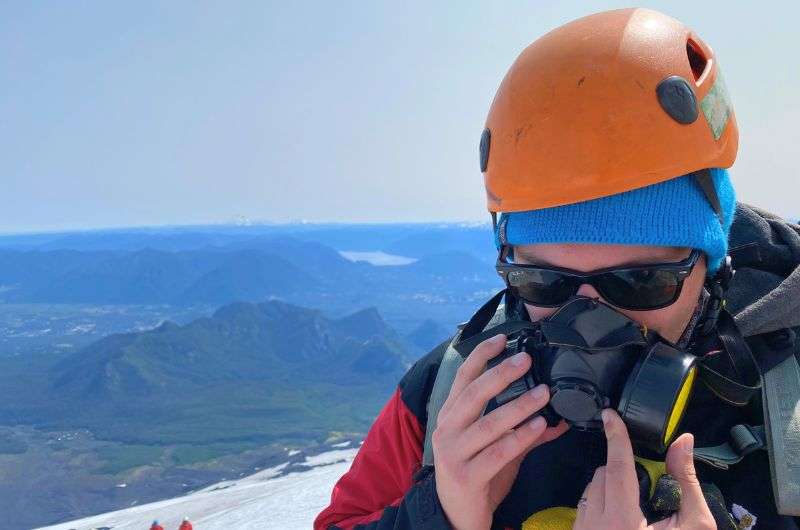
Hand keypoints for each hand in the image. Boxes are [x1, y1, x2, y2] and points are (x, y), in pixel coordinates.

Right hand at [432, 334, 567, 529]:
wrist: (456, 516)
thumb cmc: (476, 475)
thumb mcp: (496, 448)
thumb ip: (523, 431)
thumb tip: (558, 417)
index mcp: (451, 416)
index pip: (463, 378)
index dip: (481, 356)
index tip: (503, 338)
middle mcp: (448, 430)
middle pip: (474, 395)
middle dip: (501, 374)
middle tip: (527, 360)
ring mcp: (454, 454)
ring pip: (488, 424)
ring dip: (518, 406)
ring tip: (543, 394)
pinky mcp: (467, 477)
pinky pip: (497, 453)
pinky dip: (519, 438)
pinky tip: (538, 427)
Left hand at [573, 409, 715, 529]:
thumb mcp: (693, 526)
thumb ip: (686, 481)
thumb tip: (683, 442)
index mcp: (623, 520)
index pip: (617, 466)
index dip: (616, 437)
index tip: (610, 415)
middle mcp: (596, 525)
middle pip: (602, 475)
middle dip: (621, 469)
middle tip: (644, 483)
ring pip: (590, 491)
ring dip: (609, 486)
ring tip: (634, 504)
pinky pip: (584, 508)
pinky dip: (599, 502)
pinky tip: (619, 517)